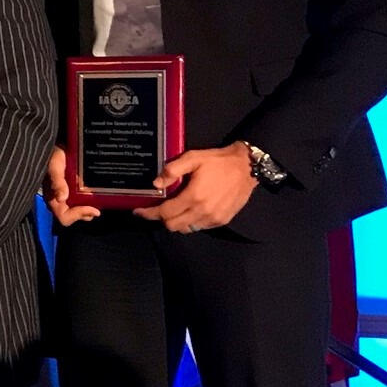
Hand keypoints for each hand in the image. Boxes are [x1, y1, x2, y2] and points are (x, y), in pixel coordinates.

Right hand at [43, 145, 99, 225]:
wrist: (55, 145)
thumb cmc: (52, 155)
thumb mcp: (55, 167)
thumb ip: (58, 182)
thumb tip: (62, 198)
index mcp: (52, 198)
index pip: (64, 217)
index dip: (78, 215)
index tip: (93, 209)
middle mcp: (59, 200)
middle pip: (72, 216)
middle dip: (85, 213)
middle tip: (98, 207)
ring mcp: (65, 195)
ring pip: (77, 209)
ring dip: (88, 208)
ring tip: (99, 201)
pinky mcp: (71, 189)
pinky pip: (80, 200)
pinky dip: (89, 200)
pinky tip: (96, 193)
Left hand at [132, 141, 258, 231]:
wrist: (247, 167)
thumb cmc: (218, 161)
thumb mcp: (193, 158)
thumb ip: (172, 170)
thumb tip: (155, 183)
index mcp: (193, 196)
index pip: (164, 213)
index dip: (149, 213)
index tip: (139, 211)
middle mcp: (203, 211)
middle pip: (172, 226)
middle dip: (161, 219)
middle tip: (156, 209)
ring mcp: (213, 218)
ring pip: (186, 229)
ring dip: (176, 222)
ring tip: (173, 209)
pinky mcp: (222, 220)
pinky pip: (199, 227)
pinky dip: (190, 222)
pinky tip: (189, 210)